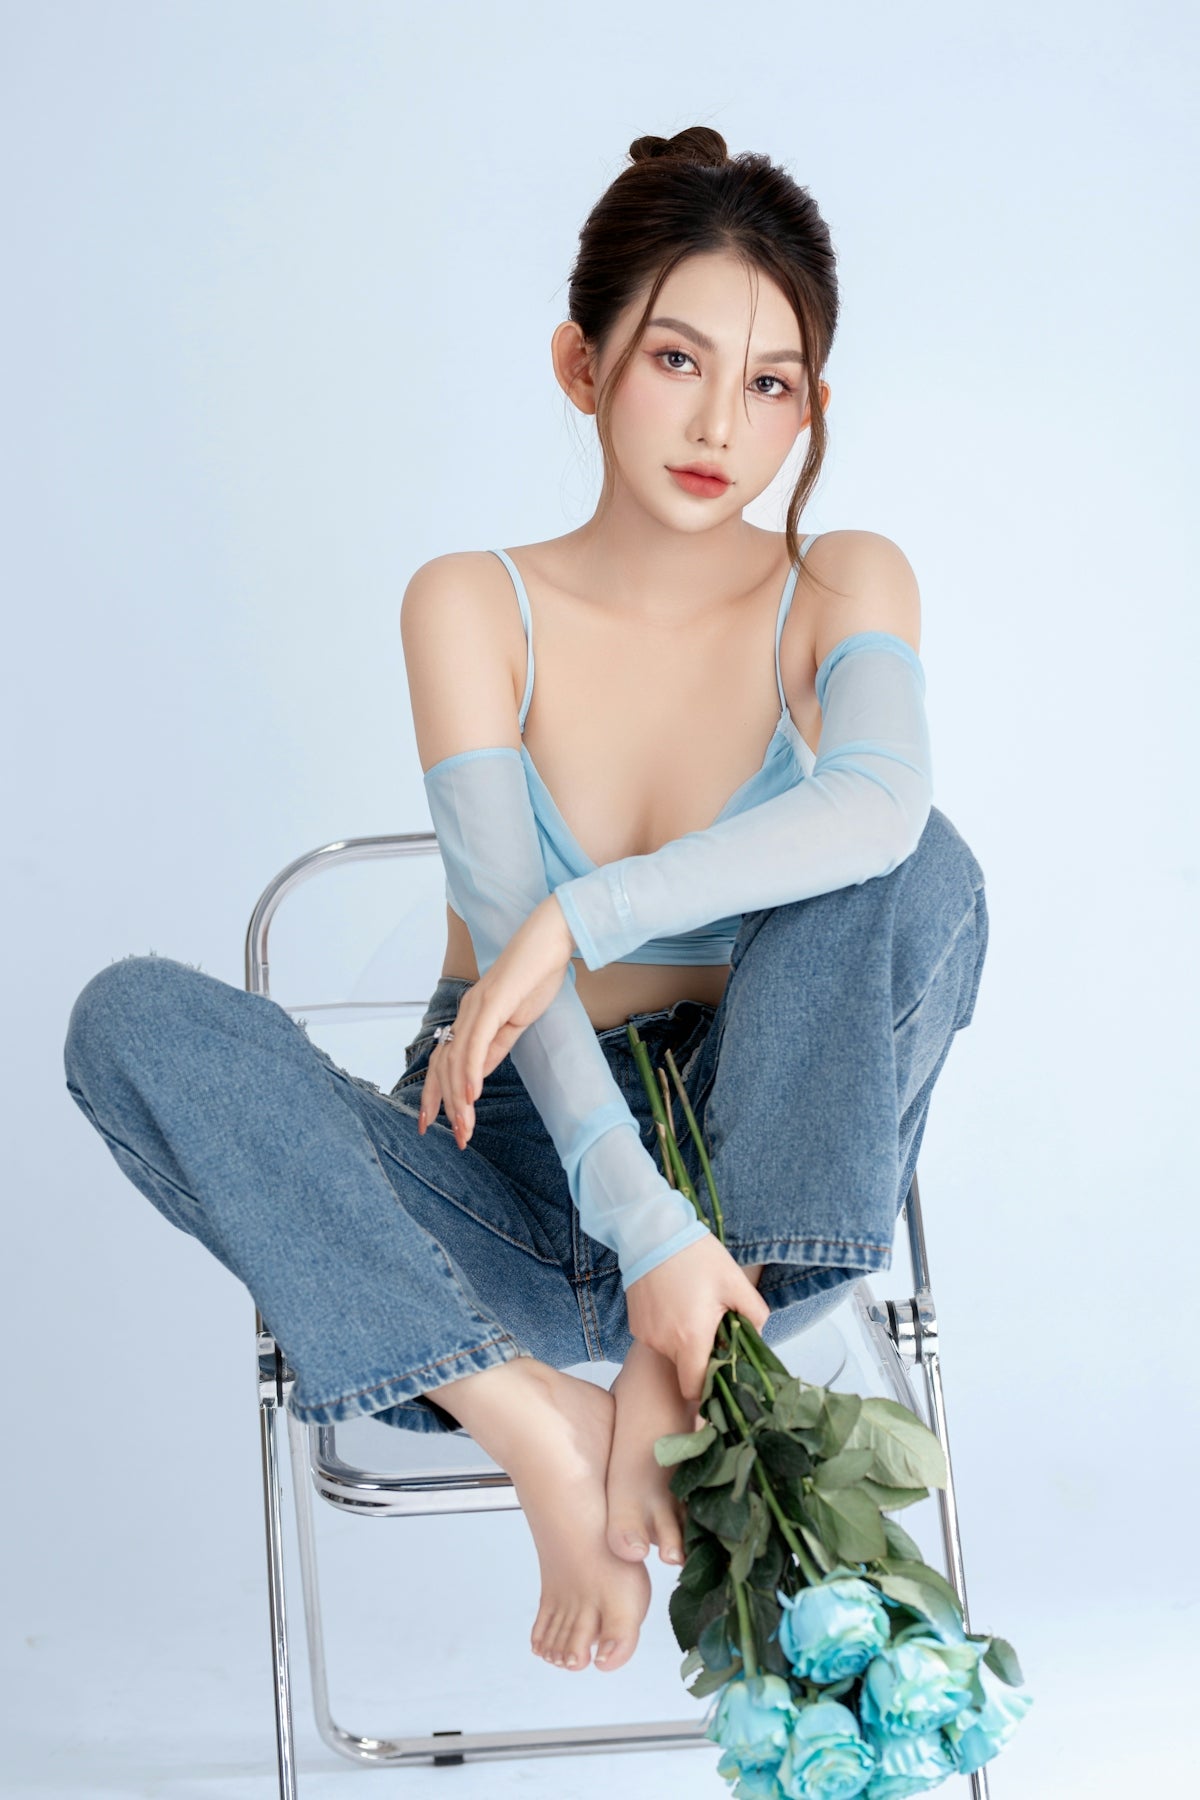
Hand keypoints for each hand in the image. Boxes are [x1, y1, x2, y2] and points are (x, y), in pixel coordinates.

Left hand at [417, 895, 575, 1148]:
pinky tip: (472, 1095)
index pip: (444, 1062)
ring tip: (465, 1127)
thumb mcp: (514, 1022)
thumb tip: (476, 1077)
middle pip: (443, 1066)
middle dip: (445, 1106)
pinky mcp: (491, 1003)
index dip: (436, 1095)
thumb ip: (494, 1048)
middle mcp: (465, 1013)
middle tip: (457, 1138)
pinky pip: (476, 1043)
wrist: (549, 943)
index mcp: (470, 1018)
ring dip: (459, 1098)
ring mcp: (476, 1007)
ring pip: (457, 1060)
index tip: (434, 1124)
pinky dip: (470, 1071)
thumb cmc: (536, 977)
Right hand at [624, 1232, 770, 1405]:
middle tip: (713, 1326)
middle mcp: (664, 1343)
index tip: (722, 1372)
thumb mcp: (735, 1281)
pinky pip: (658, 1339)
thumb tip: (756, 1336)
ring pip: (672, 1353)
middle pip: (686, 1369)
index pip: (695, 1389)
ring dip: (685, 1341)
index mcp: (691, 1338)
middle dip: (702, 1357)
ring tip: (693, 1307)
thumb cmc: (696, 1256)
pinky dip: (669, 1330)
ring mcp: (646, 1335)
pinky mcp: (635, 1325)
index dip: (709, 1388)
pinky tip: (675, 1302)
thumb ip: (755, 1315)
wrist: (652, 1232)